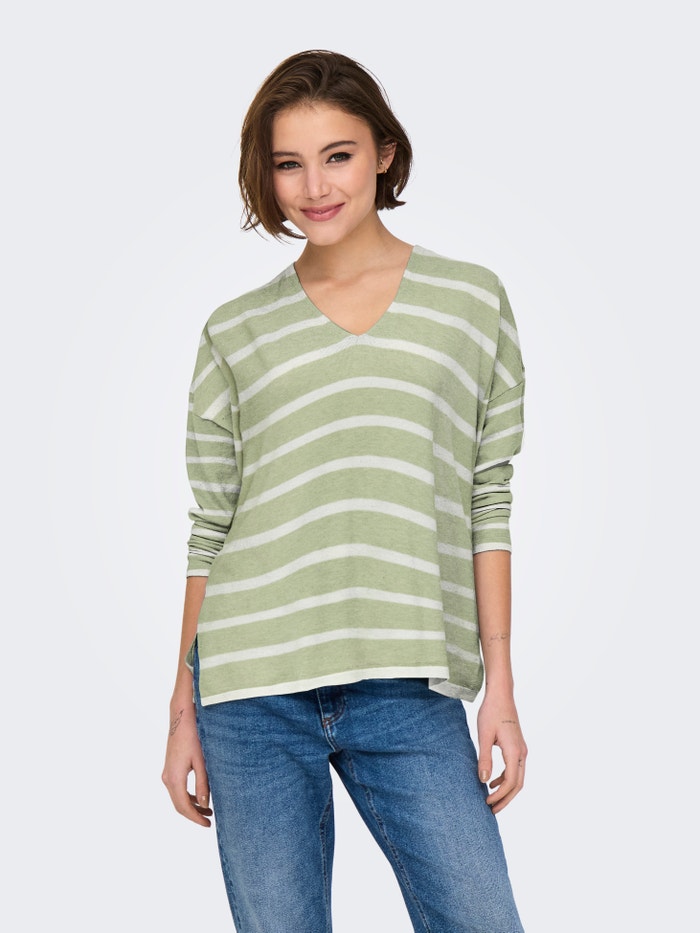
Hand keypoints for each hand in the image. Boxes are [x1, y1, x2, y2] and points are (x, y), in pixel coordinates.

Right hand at [161, 701, 212, 826]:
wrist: (181, 716)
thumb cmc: (194, 735)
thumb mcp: (202, 761)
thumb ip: (203, 784)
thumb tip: (205, 805)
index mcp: (174, 778)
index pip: (184, 807)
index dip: (195, 818)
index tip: (208, 825)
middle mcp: (167, 777)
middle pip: (179, 804)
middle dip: (194, 814)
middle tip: (210, 821)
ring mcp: (167, 772)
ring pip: (178, 797)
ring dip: (191, 805)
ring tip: (208, 810)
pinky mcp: (170, 767)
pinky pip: (177, 788)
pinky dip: (188, 795)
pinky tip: (200, 796)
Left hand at [476, 694, 526, 813]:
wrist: (501, 695)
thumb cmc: (491, 712)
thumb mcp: (484, 736)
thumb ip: (484, 759)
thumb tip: (484, 781)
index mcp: (514, 751)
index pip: (510, 782)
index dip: (499, 796)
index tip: (486, 803)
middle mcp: (522, 753)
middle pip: (518, 784)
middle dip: (506, 799)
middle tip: (492, 811)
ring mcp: (521, 750)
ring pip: (518, 778)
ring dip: (506, 791)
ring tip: (492, 800)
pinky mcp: (517, 746)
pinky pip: (515, 769)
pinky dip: (506, 779)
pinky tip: (493, 781)